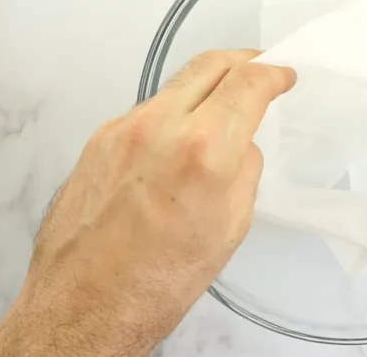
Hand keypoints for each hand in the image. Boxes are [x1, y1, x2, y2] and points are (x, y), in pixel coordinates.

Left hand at [0, 50, 294, 356]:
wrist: (84, 306)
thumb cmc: (152, 284)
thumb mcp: (229, 228)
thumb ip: (242, 170)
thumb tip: (240, 145)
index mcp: (202, 151)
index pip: (247, 82)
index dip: (273, 73)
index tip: (281, 75)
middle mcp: (158, 129)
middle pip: (209, 64)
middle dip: (242, 62)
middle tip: (258, 71)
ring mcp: (122, 130)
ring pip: (176, 86)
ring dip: (205, 89)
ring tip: (220, 113)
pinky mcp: (98, 140)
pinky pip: (147, 111)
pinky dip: (172, 115)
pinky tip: (178, 142)